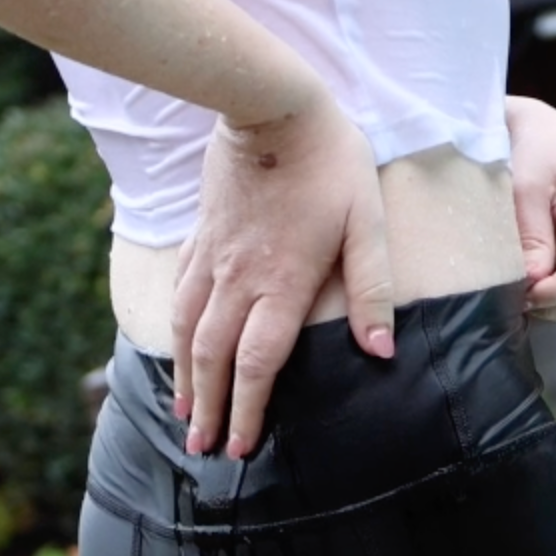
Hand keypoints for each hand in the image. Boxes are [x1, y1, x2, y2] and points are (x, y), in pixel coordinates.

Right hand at [170, 89, 394, 456]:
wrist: (272, 105)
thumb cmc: (331, 162)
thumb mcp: (368, 221)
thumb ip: (372, 288)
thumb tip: (381, 349)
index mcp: (283, 283)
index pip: (259, 363)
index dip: (248, 410)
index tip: (241, 447)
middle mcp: (239, 279)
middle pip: (215, 358)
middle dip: (210, 410)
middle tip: (204, 450)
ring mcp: (213, 258)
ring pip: (187, 331)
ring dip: (186, 379)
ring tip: (185, 415)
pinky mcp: (200, 236)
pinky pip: (180, 295)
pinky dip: (174, 332)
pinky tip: (176, 350)